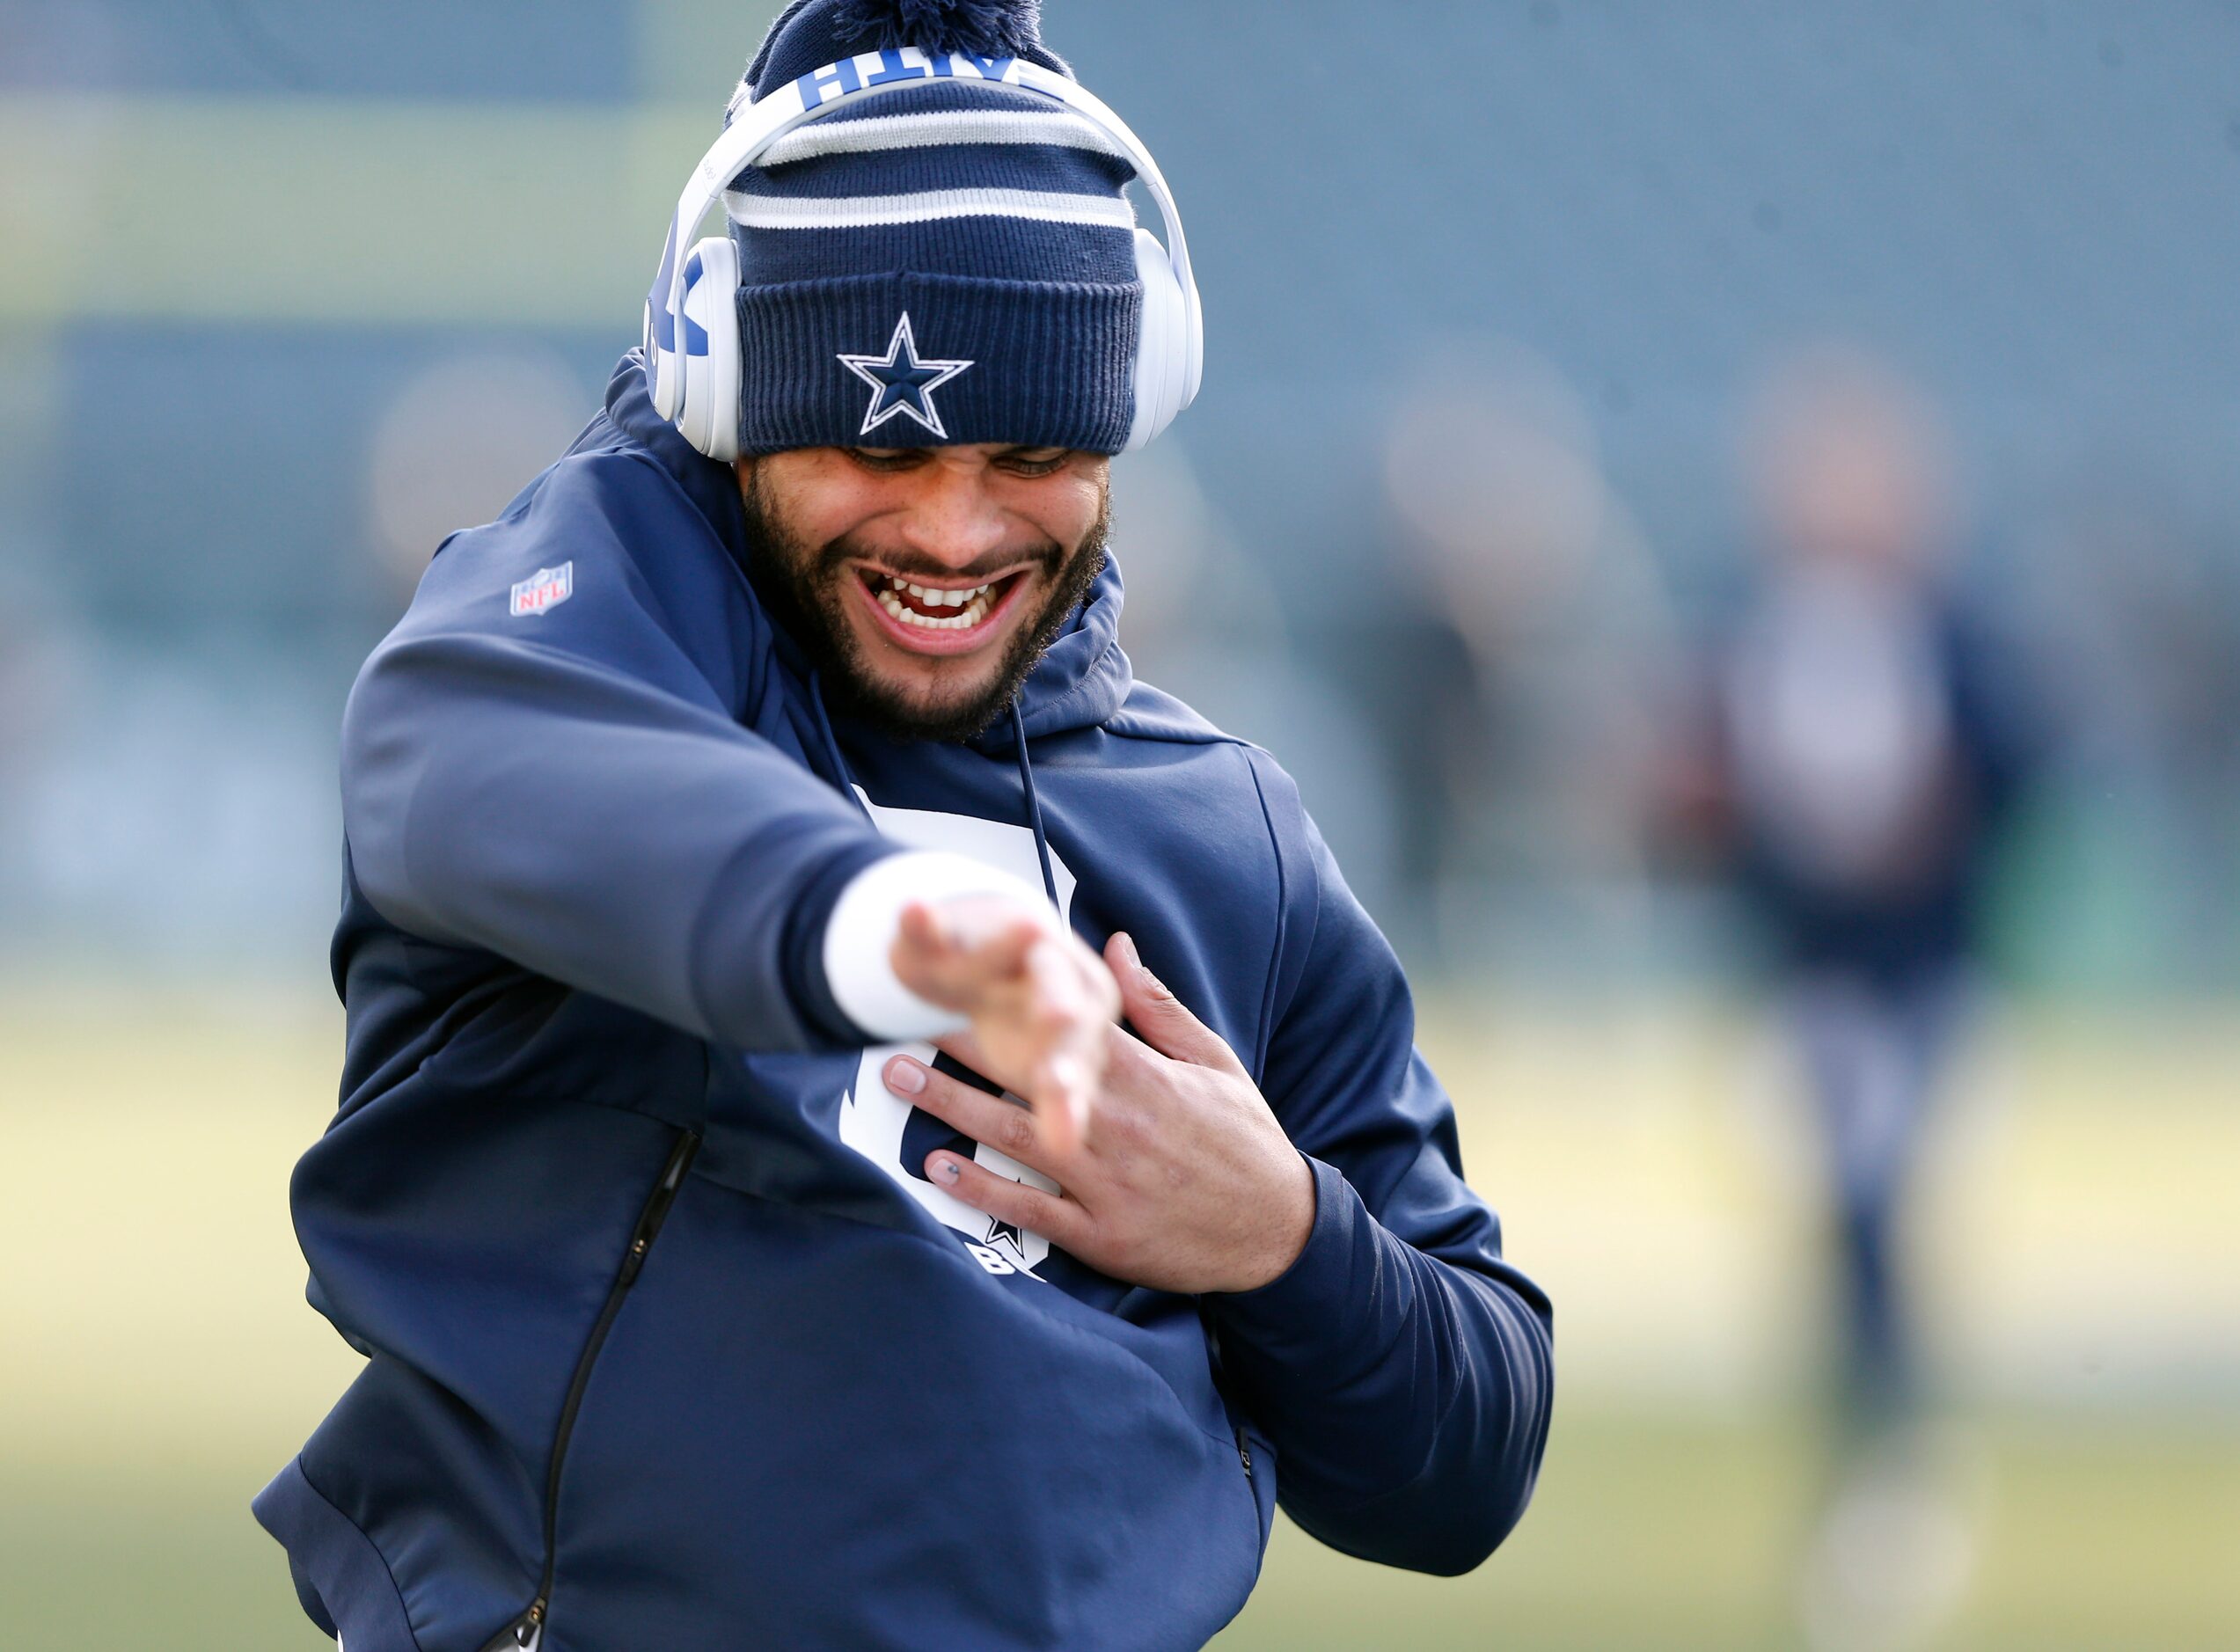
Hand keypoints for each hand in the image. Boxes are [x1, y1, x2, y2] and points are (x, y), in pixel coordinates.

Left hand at [883, 932, 1315, 1294]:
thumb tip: (1113, 947)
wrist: (1278, 1232)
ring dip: (951, 1108)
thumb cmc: (1244, 1140)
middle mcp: (1116, 1126)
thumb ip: (1156, 1006)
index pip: (1061, 1026)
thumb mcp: (1213, 1059)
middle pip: (1022, 1077)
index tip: (960, 975)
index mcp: (1144, 1078)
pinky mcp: (1101, 1234)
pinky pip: (1032, 1210)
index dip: (1006, 998)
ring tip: (900, 1080)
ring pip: (1014, 1138)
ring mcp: (1105, 1183)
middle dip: (958, 1047)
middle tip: (900, 1022)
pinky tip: (939, 1170)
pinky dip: (984, 1190)